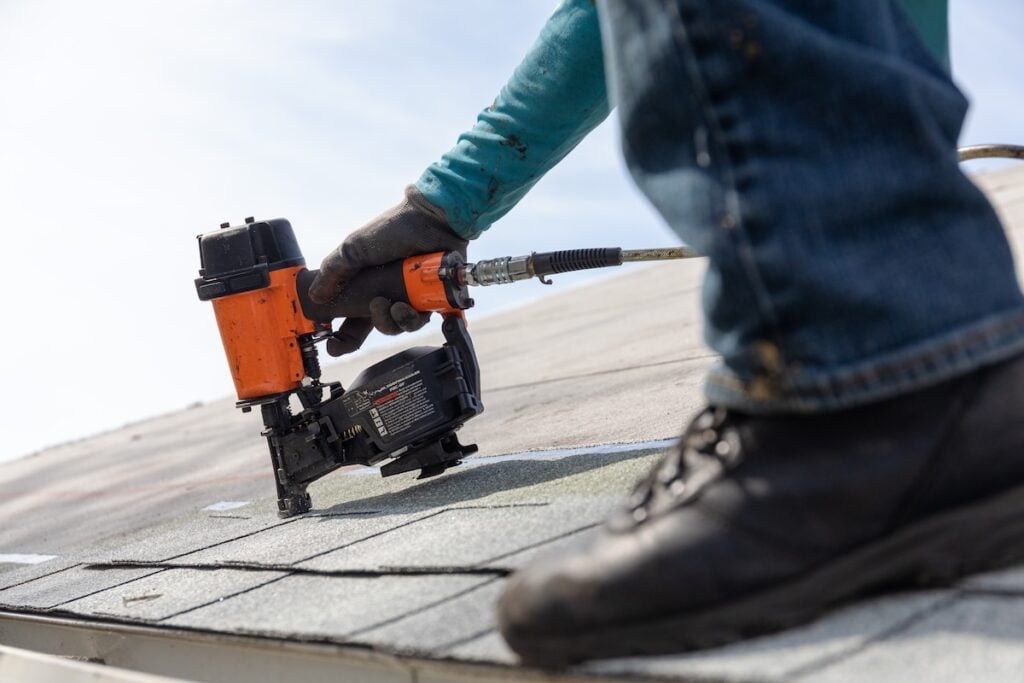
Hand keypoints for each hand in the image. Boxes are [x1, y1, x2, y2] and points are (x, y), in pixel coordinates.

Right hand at [309, 186, 467, 355]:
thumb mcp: (354, 248)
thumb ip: (334, 271)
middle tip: (374, 309)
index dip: (342, 336)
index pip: (351, 320)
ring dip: (392, 320)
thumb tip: (314, 296)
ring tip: (393, 304)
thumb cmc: (393, 229)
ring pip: (398, 327)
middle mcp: (388, 295)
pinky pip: (419, 321)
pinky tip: (408, 305)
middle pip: (376, 327)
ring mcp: (410, 298)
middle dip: (373, 326)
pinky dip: (411, 317)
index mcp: (367, 286)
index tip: (333, 344)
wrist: (430, 220)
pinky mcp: (430, 300)